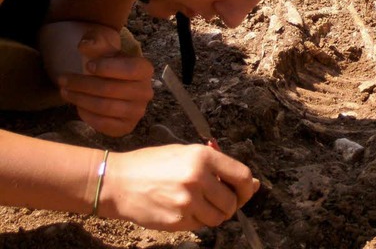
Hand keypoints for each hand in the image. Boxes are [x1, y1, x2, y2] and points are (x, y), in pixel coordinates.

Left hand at [58, 28, 153, 135]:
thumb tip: (85, 46)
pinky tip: (78, 105)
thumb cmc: (108, 62)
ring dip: (80, 99)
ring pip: (105, 107)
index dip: (106, 68)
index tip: (87, 65)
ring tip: (64, 92)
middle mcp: (146, 92)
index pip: (129, 69)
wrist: (114, 82)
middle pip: (111, 89)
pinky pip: (103, 123)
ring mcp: (137, 111)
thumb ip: (95, 42)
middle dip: (82, 84)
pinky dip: (86, 115)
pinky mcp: (126, 127)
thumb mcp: (103, 47)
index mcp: (145, 69)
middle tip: (62, 79)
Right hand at [101, 144, 259, 230]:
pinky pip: (200, 225)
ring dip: (214, 214)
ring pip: (219, 218)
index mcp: (203, 157)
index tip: (244, 191)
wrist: (117, 181)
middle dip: (230, 204)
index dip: (247, 188)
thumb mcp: (186, 154)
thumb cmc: (152, 164)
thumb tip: (254, 184)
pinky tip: (182, 208)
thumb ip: (219, 168)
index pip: (242, 176)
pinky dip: (197, 220)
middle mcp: (198, 177)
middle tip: (216, 199)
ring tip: (198, 203)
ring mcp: (187, 201)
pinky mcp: (177, 220)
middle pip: (233, 202)